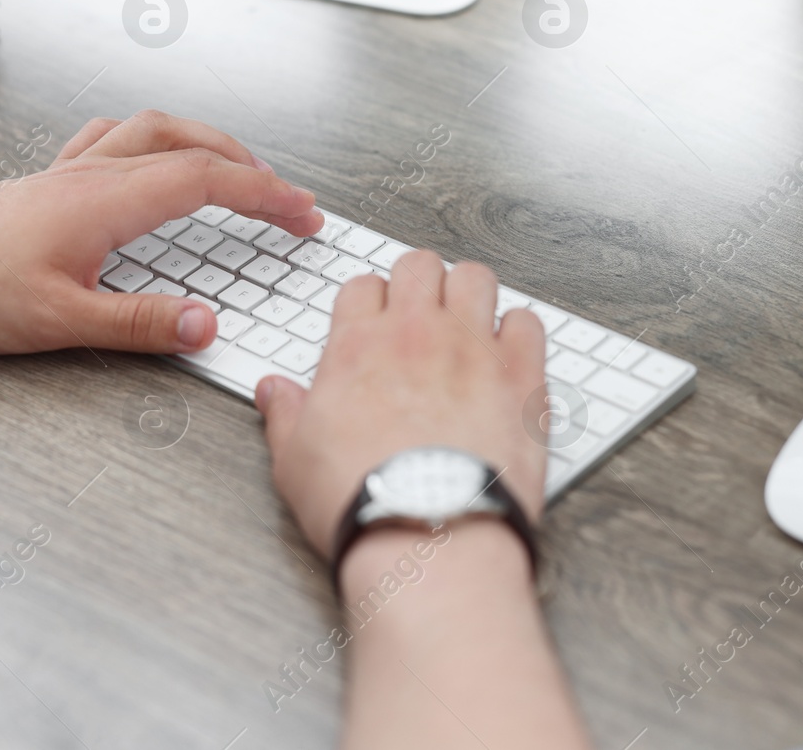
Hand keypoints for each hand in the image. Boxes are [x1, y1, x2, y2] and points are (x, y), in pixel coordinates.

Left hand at [0, 110, 322, 355]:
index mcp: (108, 201)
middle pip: (193, 145)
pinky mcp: (52, 180)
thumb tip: (205, 325)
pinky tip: (155, 158)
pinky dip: (155, 140)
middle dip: (252, 168)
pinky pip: (117, 138)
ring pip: (157, 130)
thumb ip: (140, 326)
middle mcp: (95, 173)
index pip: (209, 180)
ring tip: (241, 169)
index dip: (267, 195)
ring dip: (209, 143)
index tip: (303, 214)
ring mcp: (72, 170)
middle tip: (288, 201)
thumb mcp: (61, 323)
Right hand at [255, 251, 546, 562]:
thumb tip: (273, 391)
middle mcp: (417, 335)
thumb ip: (284, 416)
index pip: (363, 286)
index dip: (368, 302)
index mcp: (358, 347)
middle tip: (420, 313)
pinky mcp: (521, 378)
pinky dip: (520, 331)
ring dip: (469, 293)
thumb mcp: (294, 463)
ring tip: (467, 323)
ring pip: (476, 278)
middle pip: (418, 265)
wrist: (429, 538)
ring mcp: (474, 350)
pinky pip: (528, 322)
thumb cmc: (363, 504)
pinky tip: (509, 355)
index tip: (373, 323)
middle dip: (418, 282)